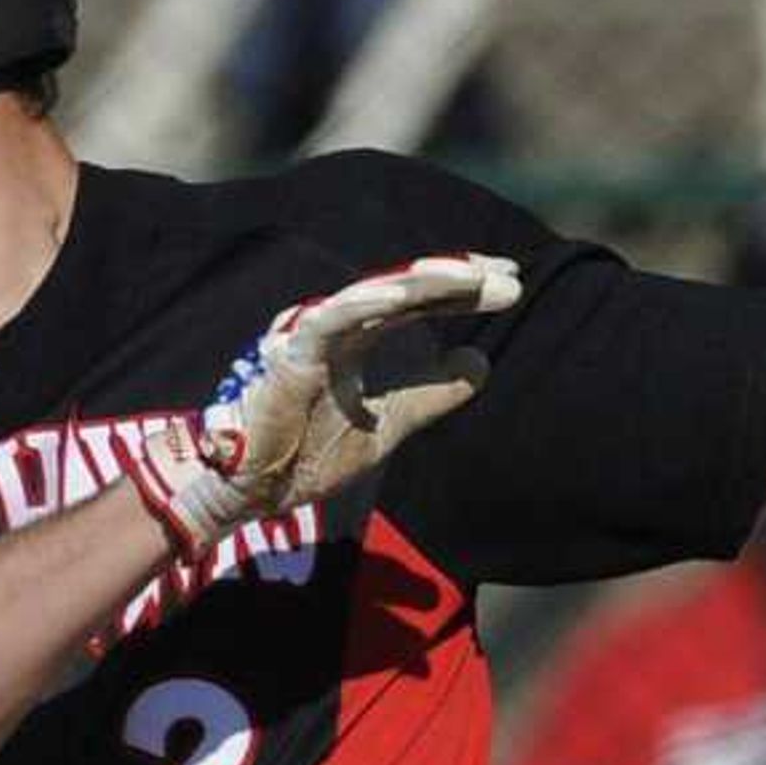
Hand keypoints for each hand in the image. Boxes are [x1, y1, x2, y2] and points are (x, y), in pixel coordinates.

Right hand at [123, 251, 522, 553]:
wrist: (255, 489)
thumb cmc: (310, 453)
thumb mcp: (391, 424)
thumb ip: (433, 394)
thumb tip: (482, 362)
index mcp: (362, 338)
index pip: (420, 302)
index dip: (463, 290)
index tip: (510, 283)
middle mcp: (340, 327)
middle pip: (404, 289)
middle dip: (457, 280)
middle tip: (508, 275)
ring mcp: (313, 335)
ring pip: (373, 295)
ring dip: (422, 283)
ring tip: (472, 276)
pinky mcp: (289, 355)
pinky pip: (328, 321)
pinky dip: (363, 305)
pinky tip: (402, 296)